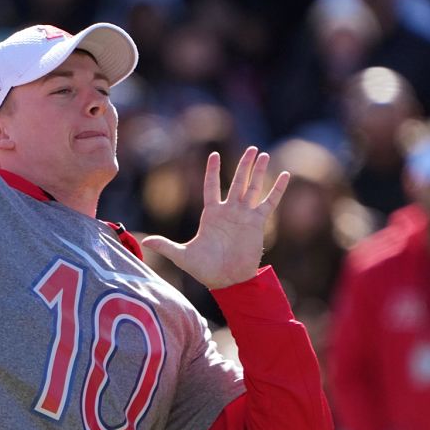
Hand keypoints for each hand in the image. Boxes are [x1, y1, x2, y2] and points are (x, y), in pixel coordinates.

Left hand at [142, 147, 288, 289]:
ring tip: (263, 155)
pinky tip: (284, 175)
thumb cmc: (205, 269)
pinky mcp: (257, 224)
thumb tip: (145, 242)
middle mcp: (229, 211)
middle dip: (244, 165)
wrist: (228, 281)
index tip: (214, 154)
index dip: (213, 171)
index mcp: (211, 214)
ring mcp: (244, 216)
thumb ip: (166, 246)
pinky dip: (277, 190)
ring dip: (258, 172)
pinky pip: (268, 203)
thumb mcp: (183, 256)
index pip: (211, 186)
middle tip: (251, 148)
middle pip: (237, 182)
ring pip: (252, 188)